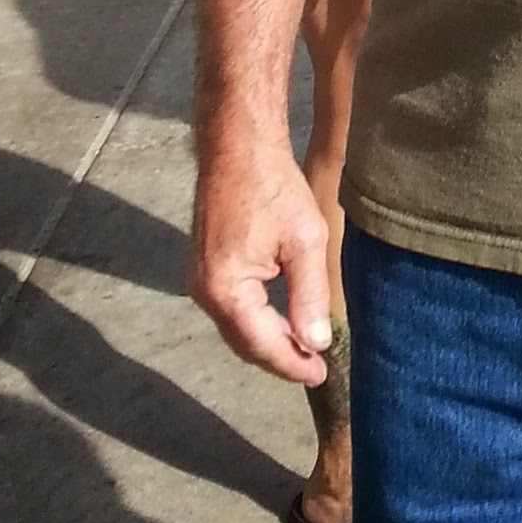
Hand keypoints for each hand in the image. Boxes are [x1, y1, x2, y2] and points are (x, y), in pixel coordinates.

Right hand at [190, 129, 334, 385]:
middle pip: (245, 343)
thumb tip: (316, 343)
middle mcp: (204, 293)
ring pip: (237, 329)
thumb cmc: (273, 188)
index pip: (262, 345)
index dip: (293, 364)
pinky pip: (232, 310)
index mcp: (226, 290)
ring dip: (268, 342)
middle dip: (281, 358)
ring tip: (305, 350)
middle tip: (317, 366)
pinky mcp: (204, 269)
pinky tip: (281, 323)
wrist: (237, 148)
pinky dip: (256, 322)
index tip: (322, 374)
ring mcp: (199, 281)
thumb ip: (309, 296)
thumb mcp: (304, 241)